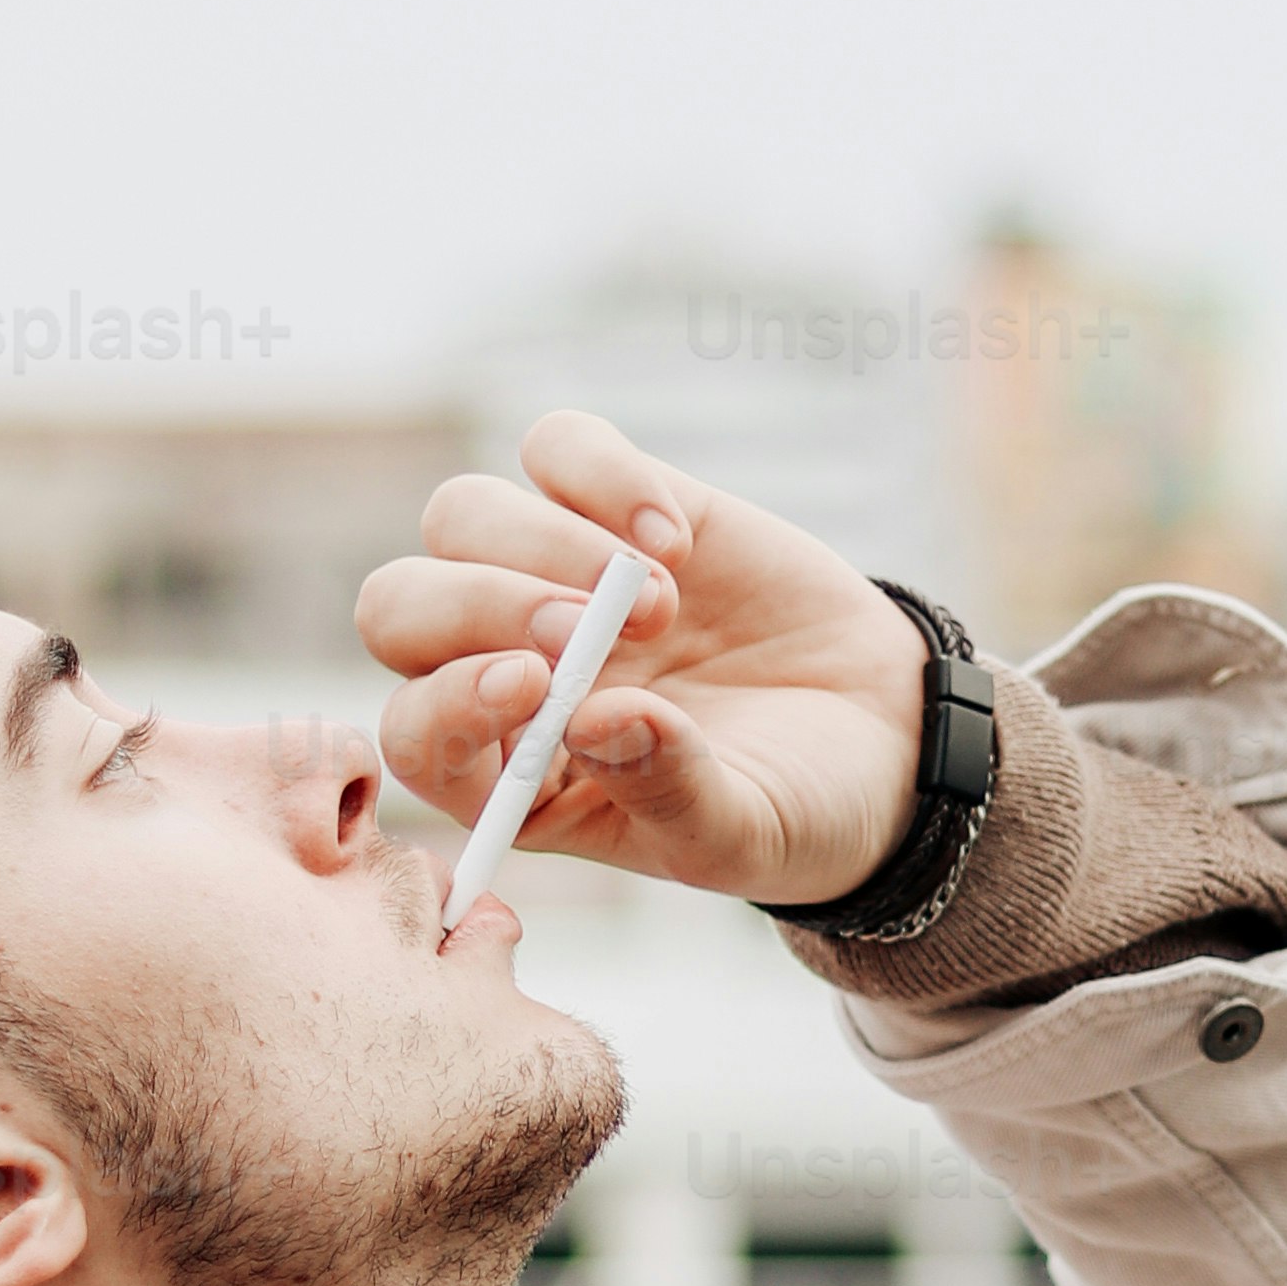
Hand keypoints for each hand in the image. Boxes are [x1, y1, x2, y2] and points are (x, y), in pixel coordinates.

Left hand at [353, 409, 931, 906]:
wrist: (886, 735)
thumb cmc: (791, 809)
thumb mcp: (737, 836)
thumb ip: (665, 791)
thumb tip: (595, 723)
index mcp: (507, 777)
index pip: (417, 733)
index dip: (447, 703)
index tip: (534, 685)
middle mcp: (506, 670)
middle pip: (400, 608)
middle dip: (477, 607)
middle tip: (585, 631)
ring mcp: (550, 577)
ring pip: (461, 516)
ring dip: (546, 544)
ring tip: (660, 600)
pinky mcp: (614, 503)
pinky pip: (555, 449)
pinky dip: (606, 478)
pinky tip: (680, 542)